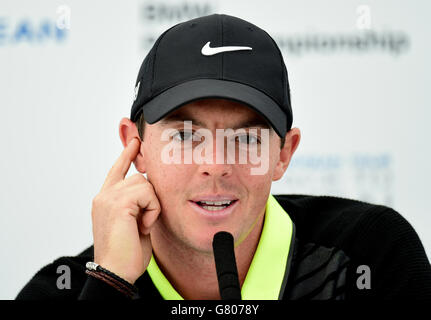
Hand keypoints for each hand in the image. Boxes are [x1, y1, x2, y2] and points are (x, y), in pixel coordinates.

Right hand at [91, 137, 160, 283]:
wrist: (117, 271)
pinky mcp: (117, 203)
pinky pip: (148, 194)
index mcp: (106, 200)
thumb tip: (149, 191)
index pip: (117, 170)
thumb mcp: (134, 222)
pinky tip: (143, 226)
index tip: (135, 140)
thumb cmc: (127, 253)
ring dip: (151, 205)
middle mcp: (104, 196)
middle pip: (138, 177)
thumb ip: (137, 204)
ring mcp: (108, 198)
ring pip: (144, 184)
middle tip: (144, 222)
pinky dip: (153, 210)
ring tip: (142, 225)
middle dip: (150, 198)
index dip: (127, 154)